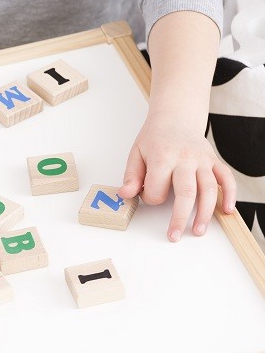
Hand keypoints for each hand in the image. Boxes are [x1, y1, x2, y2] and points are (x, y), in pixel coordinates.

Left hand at [118, 111, 235, 241]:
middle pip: (186, 192)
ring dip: (205, 212)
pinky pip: (226, 178)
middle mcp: (185, 158)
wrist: (176, 117)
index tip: (148, 197)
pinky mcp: (214, 161)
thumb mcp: (136, 153)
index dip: (151, 197)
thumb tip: (124, 195)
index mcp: (163, 157)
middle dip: (180, 217)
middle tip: (175, 235)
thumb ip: (131, 176)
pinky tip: (226, 211)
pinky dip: (229, 195)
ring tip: (199, 230)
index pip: (157, 186)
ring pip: (208, 189)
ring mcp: (202, 160)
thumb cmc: (154, 138)